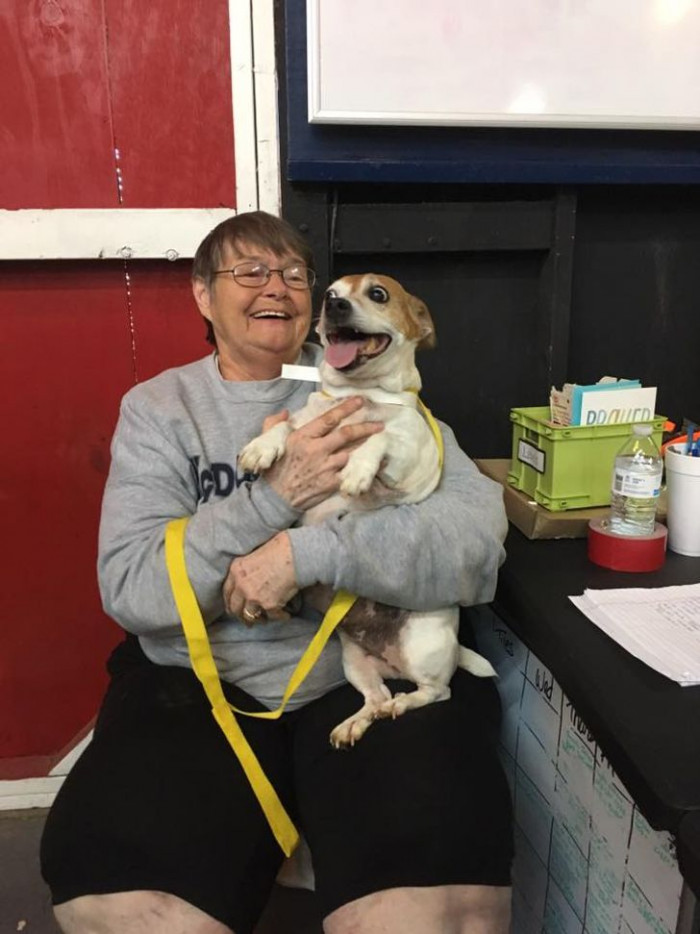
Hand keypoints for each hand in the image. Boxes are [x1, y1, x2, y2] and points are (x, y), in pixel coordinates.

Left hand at [223, 532, 297, 622]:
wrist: (295, 554)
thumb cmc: (279, 549)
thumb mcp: (254, 555)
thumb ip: (246, 570)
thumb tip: (248, 581)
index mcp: (236, 571)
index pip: (226, 592)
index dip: (230, 602)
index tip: (234, 607)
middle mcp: (241, 585)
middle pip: (235, 608)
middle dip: (240, 616)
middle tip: (247, 620)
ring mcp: (254, 597)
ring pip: (250, 617)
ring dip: (258, 620)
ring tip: (265, 619)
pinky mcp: (269, 605)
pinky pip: (272, 617)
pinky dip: (280, 616)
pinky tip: (285, 614)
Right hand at [266, 396, 382, 509]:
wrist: (275, 499)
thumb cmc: (273, 470)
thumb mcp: (268, 442)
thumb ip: (275, 423)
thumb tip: (287, 413)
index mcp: (303, 437)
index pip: (329, 419)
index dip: (346, 408)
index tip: (359, 401)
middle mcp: (317, 450)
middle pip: (347, 434)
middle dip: (365, 427)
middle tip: (379, 424)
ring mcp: (326, 467)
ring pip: (349, 453)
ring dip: (361, 449)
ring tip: (373, 445)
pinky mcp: (331, 483)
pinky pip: (349, 472)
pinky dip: (359, 468)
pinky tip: (370, 466)